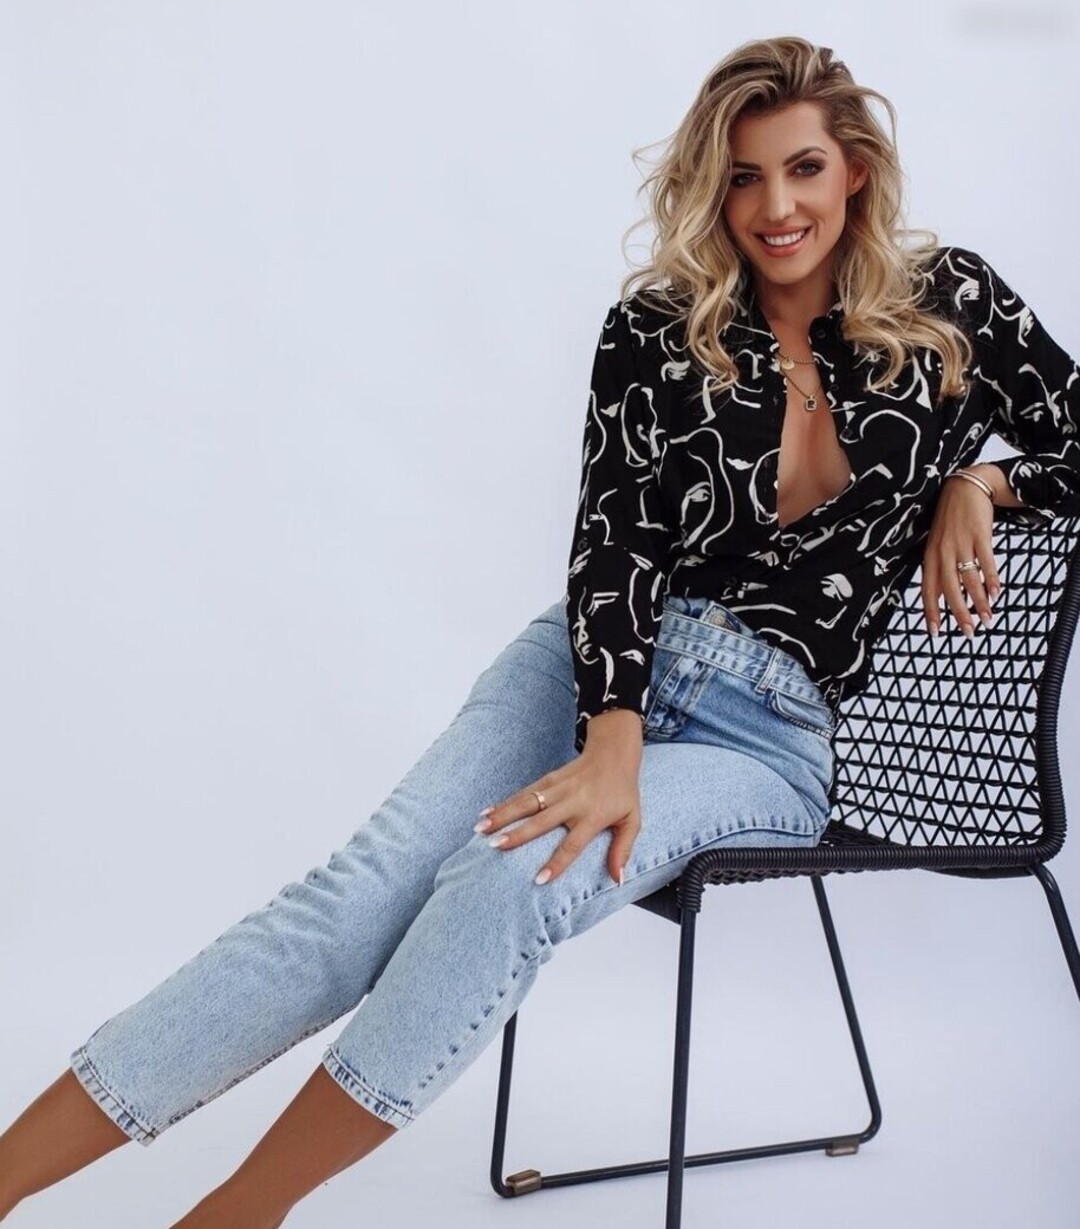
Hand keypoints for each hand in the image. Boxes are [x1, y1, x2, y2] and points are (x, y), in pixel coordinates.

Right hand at [474, 741, 641, 886]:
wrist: (614, 751)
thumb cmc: (623, 791)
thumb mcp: (632, 820)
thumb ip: (623, 849)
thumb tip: (618, 879)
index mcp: (593, 815)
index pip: (573, 844)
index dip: (557, 863)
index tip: (539, 880)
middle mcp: (573, 801)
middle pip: (542, 821)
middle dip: (518, 834)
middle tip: (496, 846)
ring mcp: (558, 788)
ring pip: (527, 803)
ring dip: (503, 815)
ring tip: (481, 829)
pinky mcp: (549, 778)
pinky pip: (524, 791)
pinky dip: (505, 802)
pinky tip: (487, 811)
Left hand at [921, 473, 1001, 636]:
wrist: (964, 488)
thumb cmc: (950, 522)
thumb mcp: (938, 547)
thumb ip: (941, 572)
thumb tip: (943, 599)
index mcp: (930, 557)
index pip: (928, 590)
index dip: (930, 612)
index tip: (935, 633)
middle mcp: (942, 552)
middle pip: (949, 589)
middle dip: (958, 613)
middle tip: (968, 633)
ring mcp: (960, 543)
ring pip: (969, 578)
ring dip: (980, 601)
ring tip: (987, 619)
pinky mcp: (979, 534)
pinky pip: (986, 560)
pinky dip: (992, 578)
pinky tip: (997, 593)